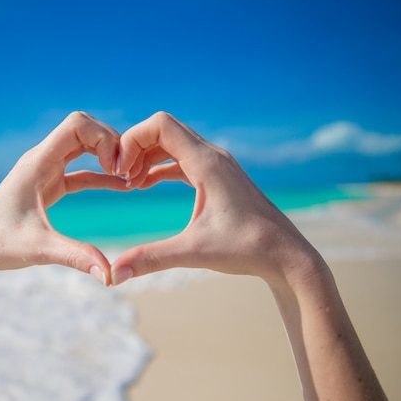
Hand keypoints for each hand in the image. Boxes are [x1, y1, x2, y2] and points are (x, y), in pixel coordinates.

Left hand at [0, 111, 125, 283]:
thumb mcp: (39, 249)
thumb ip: (75, 256)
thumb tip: (108, 275)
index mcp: (37, 163)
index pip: (76, 125)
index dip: (103, 138)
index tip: (117, 168)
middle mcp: (43, 159)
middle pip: (85, 129)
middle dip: (112, 143)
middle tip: (130, 171)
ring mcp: (47, 170)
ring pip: (85, 146)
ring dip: (109, 156)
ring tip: (132, 176)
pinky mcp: (51, 185)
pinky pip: (84, 171)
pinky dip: (103, 175)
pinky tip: (123, 186)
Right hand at [111, 112, 323, 285]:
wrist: (285, 254)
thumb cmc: (247, 248)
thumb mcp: (194, 252)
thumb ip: (152, 259)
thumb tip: (115, 275)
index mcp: (207, 163)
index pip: (160, 125)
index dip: (132, 140)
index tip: (119, 170)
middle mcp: (212, 156)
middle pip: (163, 130)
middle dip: (135, 147)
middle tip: (119, 176)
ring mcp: (216, 164)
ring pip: (172, 143)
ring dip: (147, 157)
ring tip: (129, 184)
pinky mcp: (217, 176)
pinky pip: (181, 159)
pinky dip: (159, 167)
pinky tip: (144, 185)